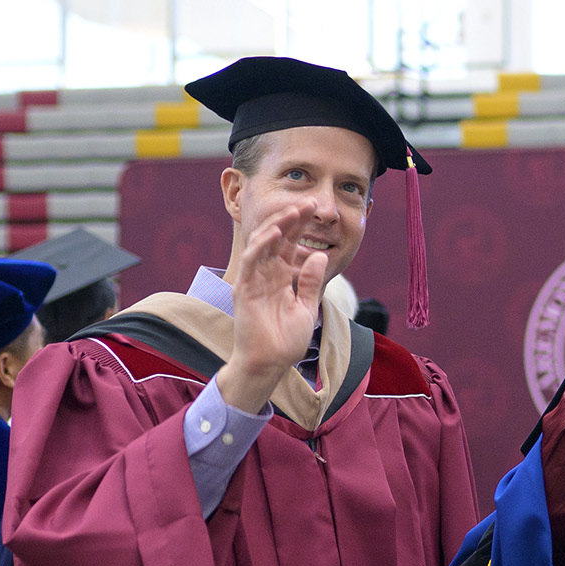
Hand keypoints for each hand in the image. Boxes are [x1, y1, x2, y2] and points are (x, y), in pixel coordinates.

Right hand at [217, 198, 326, 411]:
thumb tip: (321, 255)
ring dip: (278, 225)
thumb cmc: (284, 340)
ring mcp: (253, 279)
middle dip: (291, 218)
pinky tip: (274, 232)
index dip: (300, 225)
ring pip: (262, 243)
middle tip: (307, 202)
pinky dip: (261, 244)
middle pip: (277, 238)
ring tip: (294, 211)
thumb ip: (310, 281)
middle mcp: (265, 273)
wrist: (268, 363)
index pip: (289, 244)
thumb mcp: (306, 307)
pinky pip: (252, 260)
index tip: (314, 209)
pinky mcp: (244, 288)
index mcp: (280, 276)